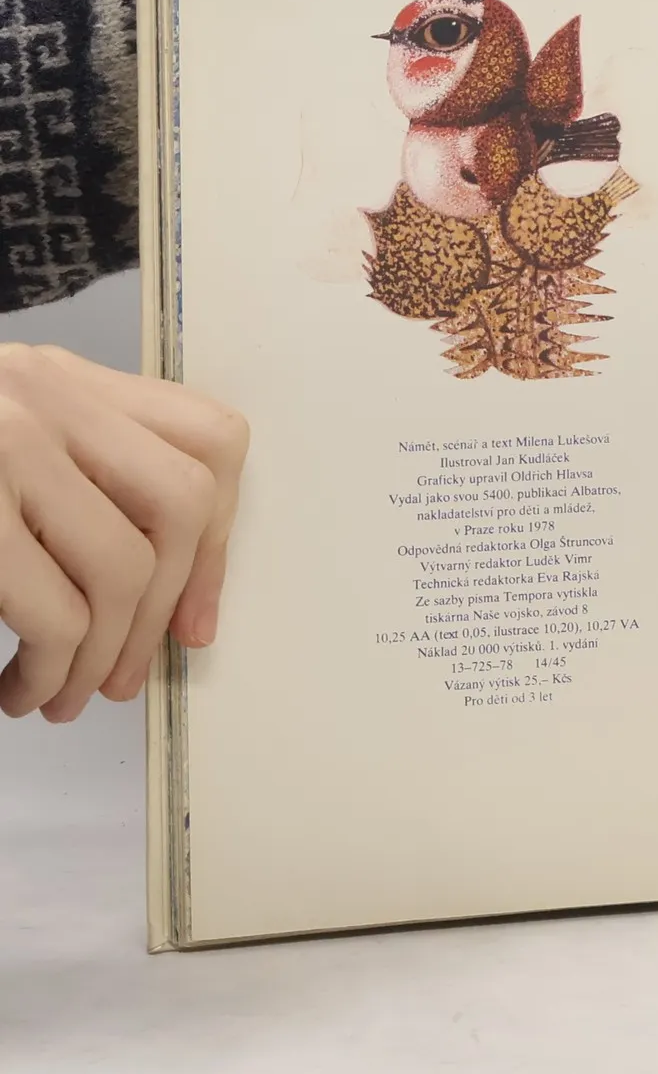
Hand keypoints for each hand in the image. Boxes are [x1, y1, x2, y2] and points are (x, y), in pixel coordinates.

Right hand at [0, 345, 247, 721]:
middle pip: (181, 507)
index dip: (220, 543)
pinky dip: (49, 666)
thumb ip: (76, 486)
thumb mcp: (3, 448)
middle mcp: (41, 393)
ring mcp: (3, 441)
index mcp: (61, 379)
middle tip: (121, 677)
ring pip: (122, 566)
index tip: (195, 621)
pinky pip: (52, 607)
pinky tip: (13, 687)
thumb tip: (177, 607)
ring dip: (100, 654)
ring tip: (57, 694)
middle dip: (161, 610)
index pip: (209, 440)